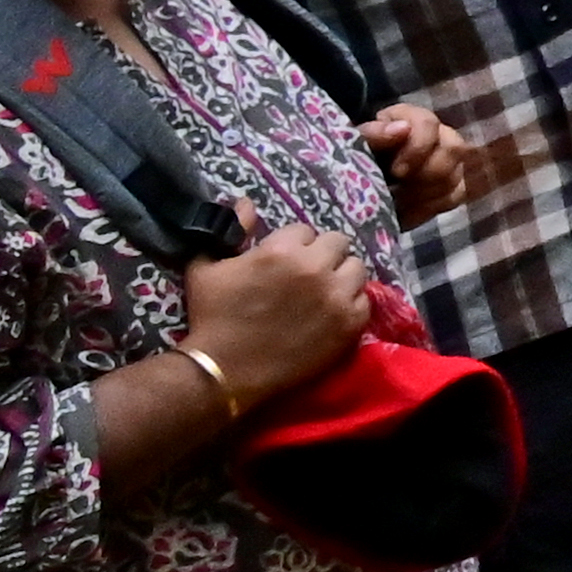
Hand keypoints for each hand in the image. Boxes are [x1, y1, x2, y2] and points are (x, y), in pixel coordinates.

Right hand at [182, 224, 374, 409]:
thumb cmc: (212, 316)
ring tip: (324, 290)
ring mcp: (337, 297)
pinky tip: (331, 313)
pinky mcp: (350, 324)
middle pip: (338, 243)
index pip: (305, 229)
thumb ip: (232, 231)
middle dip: (323, 253)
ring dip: (341, 275)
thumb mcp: (206, 267)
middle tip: (308, 273)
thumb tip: (245, 202)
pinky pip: (365, 300)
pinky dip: (351, 303)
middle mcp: (315, 268)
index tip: (283, 261)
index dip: (293, 244)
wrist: (225, 370)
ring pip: (356, 268)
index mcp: (281, 250)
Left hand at [358, 102, 495, 223]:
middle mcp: (436, 134)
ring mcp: (448, 160)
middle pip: (454, 148)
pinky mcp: (451, 186)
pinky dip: (432, 206)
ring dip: (428, 194)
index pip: (429, 123)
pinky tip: (410, 212)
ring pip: (457, 175)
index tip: (397, 172)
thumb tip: (402, 128)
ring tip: (399, 204)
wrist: (353, 192)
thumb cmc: (350, 162)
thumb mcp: (351, 146)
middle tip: (399, 192)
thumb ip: (373, 134)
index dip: (419, 147)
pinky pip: (456, 195)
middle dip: (427, 174)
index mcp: (408, 119)